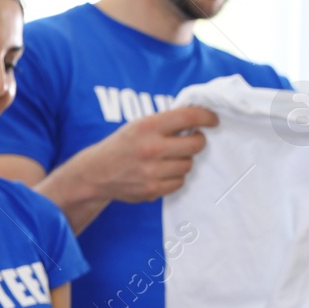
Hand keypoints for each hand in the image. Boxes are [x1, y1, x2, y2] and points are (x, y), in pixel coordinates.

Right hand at [74, 105, 217, 202]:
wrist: (96, 173)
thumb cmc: (122, 145)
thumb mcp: (139, 125)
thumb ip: (166, 122)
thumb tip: (200, 119)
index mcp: (148, 126)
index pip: (189, 117)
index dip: (207, 117)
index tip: (212, 120)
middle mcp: (151, 148)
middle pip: (196, 144)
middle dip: (198, 140)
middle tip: (192, 140)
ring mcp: (152, 172)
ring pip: (188, 164)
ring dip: (183, 160)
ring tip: (169, 158)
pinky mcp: (152, 190)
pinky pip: (179, 182)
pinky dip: (175, 177)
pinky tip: (162, 172)